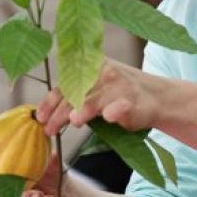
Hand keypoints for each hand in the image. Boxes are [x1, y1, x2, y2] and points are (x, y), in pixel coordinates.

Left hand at [36, 61, 166, 134]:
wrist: (157, 97)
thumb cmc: (119, 94)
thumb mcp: (96, 88)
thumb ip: (75, 95)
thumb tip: (45, 114)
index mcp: (92, 66)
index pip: (65, 84)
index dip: (50, 102)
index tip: (40, 118)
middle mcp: (104, 73)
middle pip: (75, 95)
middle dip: (59, 115)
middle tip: (49, 130)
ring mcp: (119, 87)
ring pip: (94, 101)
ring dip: (82, 111)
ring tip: (74, 121)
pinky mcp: (133, 101)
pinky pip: (120, 106)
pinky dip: (114, 111)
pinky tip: (108, 117)